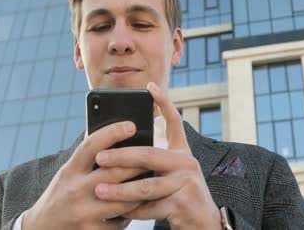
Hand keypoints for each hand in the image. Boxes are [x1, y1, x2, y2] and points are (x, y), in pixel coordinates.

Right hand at [23, 121, 144, 229]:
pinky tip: (134, 209)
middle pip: (115, 173)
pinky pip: (120, 223)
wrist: (41, 228)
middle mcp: (74, 190)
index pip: (91, 146)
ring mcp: (82, 212)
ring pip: (124, 200)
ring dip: (140, 192)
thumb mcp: (68, 173)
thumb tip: (113, 136)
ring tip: (151, 184)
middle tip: (155, 159)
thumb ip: (87, 159)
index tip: (131, 125)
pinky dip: (130, 215)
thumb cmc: (60, 195)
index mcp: (70, 170)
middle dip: (138, 165)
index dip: (112, 133)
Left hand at [93, 82, 221, 228]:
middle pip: (150, 155)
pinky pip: (150, 207)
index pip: (174, 122)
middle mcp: (187, 163)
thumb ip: (153, 164)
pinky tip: (119, 213)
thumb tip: (117, 153)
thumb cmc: (179, 198)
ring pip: (147, 185)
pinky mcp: (184, 202)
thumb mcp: (170, 176)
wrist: (204, 225)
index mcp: (182, 153)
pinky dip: (133, 211)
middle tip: (99, 158)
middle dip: (121, 156)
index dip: (164, 102)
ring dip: (120, 190)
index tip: (150, 86)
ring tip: (99, 190)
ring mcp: (187, 182)